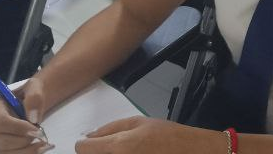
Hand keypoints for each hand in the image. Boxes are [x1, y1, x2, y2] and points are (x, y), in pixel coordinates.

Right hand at [0, 79, 47, 152]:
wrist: (30, 105)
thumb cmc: (29, 94)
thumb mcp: (34, 87)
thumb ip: (34, 97)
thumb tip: (32, 117)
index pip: (1, 122)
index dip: (19, 128)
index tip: (37, 130)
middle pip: (1, 140)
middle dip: (23, 140)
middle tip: (40, 134)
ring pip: (3, 152)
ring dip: (25, 150)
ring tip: (43, 144)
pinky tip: (38, 149)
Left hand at [78, 116, 218, 152]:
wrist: (189, 153)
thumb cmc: (167, 136)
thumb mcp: (139, 122)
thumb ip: (110, 128)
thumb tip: (89, 136)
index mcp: (117, 147)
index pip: (83, 149)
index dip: (86, 144)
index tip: (93, 143)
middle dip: (98, 152)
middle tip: (114, 148)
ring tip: (128, 151)